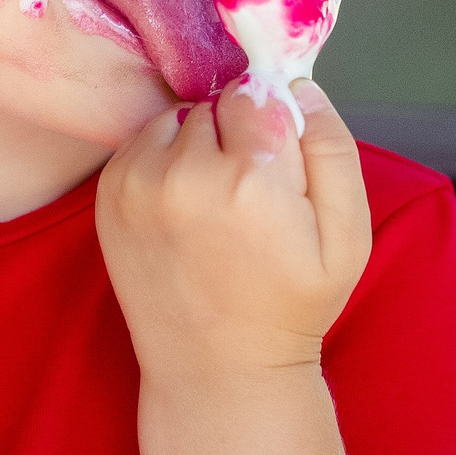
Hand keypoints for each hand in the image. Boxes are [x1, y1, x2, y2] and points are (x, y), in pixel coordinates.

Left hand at [95, 81, 371, 397]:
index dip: (275, 125)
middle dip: (237, 135)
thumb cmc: (290, 304)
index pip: (259, 92)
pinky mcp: (109, 194)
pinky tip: (185, 210)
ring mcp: (137, 183)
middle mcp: (183, 174)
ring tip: (215, 204)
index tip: (278, 169)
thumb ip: (332, 148)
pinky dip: (165, 160)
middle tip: (250, 197)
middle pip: (218, 103)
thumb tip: (298, 85)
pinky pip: (144, 140)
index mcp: (249, 179)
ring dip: (198, 144)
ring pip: (179, 118)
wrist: (217, 369)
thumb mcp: (346, 236)